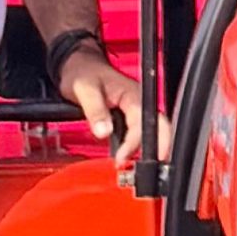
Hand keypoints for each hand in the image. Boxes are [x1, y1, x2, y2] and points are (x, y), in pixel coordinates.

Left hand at [51, 45, 159, 174]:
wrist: (78, 65)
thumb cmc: (83, 72)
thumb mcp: (85, 89)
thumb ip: (95, 110)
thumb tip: (103, 131)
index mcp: (132, 94)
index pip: (143, 121)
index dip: (135, 142)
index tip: (122, 158)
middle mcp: (138, 102)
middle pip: (158, 127)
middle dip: (158, 148)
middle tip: (146, 170)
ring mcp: (134, 109)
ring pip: (151, 131)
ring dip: (147, 149)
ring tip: (134, 167)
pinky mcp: (128, 115)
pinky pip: (139, 132)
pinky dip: (137, 146)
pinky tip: (127, 156)